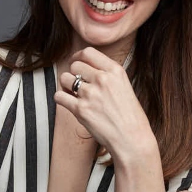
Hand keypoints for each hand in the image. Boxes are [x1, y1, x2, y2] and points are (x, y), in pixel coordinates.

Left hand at [52, 47, 156, 163]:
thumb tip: (88, 69)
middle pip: (75, 65)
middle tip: (76, 83)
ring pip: (64, 78)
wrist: (133, 139)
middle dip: (73, 73)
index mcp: (115, 71)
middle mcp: (102, 79)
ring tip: (74, 94)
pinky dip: (61, 99)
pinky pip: (59, 96)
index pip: (89, 52)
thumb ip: (108, 76)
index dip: (78, 56)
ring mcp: (90, 94)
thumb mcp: (125, 87)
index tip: (76, 62)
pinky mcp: (80, 110)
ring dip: (66, 86)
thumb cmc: (131, 117)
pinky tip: (69, 103)